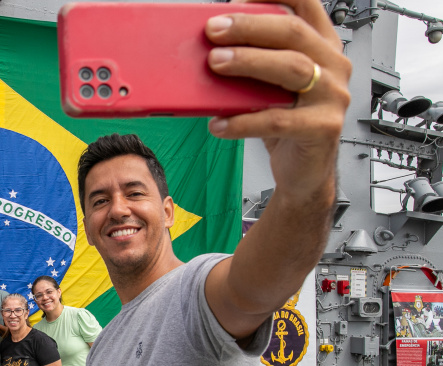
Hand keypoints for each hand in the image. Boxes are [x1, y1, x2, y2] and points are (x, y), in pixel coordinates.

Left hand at [204, 0, 350, 194]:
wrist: (305, 171)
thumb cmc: (286, 124)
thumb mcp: (270, 87)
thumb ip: (254, 63)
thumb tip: (210, 47)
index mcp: (322, 45)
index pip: (305, 3)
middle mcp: (333, 65)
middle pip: (292, 32)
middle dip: (248, 26)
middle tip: (214, 29)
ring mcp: (332, 96)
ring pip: (289, 68)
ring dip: (248, 62)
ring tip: (215, 63)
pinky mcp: (323, 127)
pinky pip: (278, 120)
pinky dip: (243, 121)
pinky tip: (218, 123)